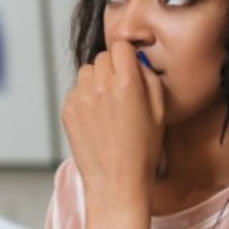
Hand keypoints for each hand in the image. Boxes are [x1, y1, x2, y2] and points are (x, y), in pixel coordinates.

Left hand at [60, 39, 166, 207]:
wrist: (116, 181)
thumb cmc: (143, 150)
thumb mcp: (160, 112)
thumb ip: (150, 79)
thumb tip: (137, 61)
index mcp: (126, 84)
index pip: (120, 47)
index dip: (127, 55)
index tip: (130, 67)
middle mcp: (100, 87)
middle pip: (102, 57)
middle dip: (112, 67)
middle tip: (121, 89)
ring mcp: (80, 98)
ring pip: (86, 72)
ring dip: (96, 81)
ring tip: (108, 105)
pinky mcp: (68, 110)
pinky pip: (76, 91)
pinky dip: (85, 98)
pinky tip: (97, 118)